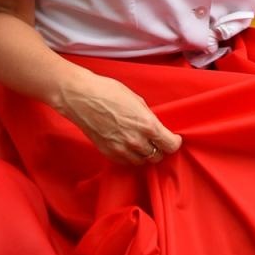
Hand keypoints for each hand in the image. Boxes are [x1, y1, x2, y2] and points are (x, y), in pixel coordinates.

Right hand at [55, 70, 181, 165]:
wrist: (80, 97)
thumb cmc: (108, 92)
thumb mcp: (138, 101)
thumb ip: (148, 117)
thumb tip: (155, 126)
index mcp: (148, 125)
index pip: (170, 145)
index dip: (174, 142)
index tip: (173, 139)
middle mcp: (136, 140)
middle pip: (157, 156)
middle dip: (160, 149)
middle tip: (158, 142)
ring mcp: (120, 148)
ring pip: (141, 162)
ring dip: (145, 155)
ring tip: (144, 145)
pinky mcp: (107, 152)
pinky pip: (125, 162)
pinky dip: (130, 157)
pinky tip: (129, 148)